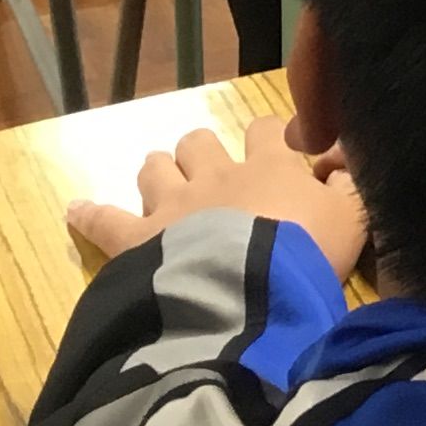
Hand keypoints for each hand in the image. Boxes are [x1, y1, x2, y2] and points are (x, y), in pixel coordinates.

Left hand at [68, 120, 367, 277]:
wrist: (250, 294)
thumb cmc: (306, 258)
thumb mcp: (350, 222)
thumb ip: (350, 190)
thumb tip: (343, 166)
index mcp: (269, 168)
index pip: (267, 131)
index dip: (270, 135)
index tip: (278, 148)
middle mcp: (217, 175)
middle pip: (201, 142)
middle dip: (202, 151)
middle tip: (209, 173)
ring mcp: (172, 204)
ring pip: (156, 167)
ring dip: (158, 172)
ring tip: (159, 184)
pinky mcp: (136, 239)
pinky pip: (104, 219)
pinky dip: (89, 213)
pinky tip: (75, 209)